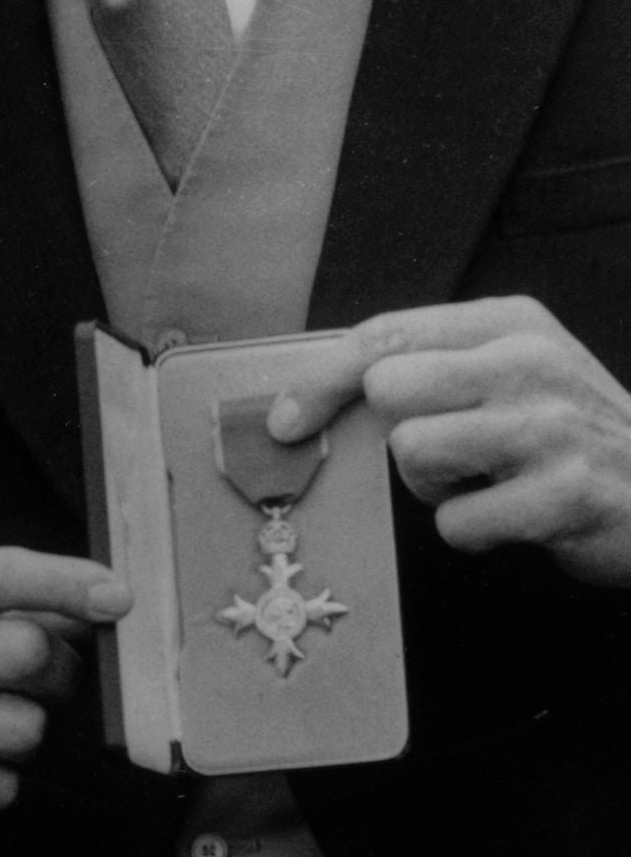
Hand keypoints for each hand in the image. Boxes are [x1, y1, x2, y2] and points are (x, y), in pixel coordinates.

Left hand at [267, 297, 630, 585]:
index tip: (284, 419)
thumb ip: (434, 367)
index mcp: (511, 324)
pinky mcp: (565, 495)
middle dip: (398, 434)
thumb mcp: (514, 375)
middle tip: (446, 455)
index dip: (319, 379)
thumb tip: (316, 395)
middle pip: (388, 390)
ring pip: (413, 453)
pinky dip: (472, 533)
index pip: (384, 334)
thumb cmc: (572, 437)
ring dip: (433, 487)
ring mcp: (551, 428)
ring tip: (486, 484)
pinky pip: (456, 523)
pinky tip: (514, 520)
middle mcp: (531, 363)